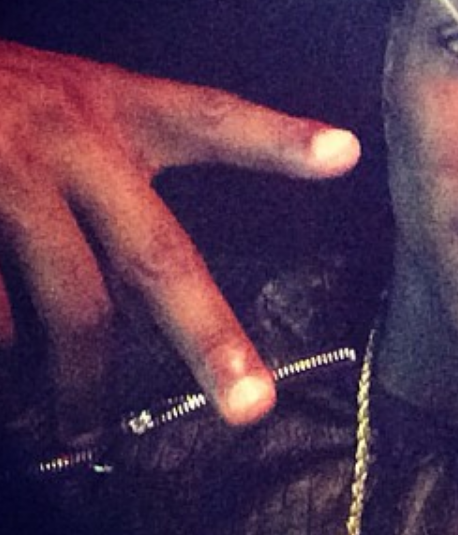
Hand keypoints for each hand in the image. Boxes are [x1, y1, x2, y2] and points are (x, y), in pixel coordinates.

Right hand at [0, 40, 360, 438]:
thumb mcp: (62, 102)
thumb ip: (114, 169)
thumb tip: (148, 290)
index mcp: (113, 108)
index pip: (211, 119)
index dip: (278, 140)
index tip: (347, 155)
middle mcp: (72, 138)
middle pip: (156, 255)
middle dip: (208, 336)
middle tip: (250, 406)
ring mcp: (6, 175)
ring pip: (71, 307)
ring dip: (81, 381)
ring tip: (84, 432)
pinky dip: (8, 351)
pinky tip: (16, 380)